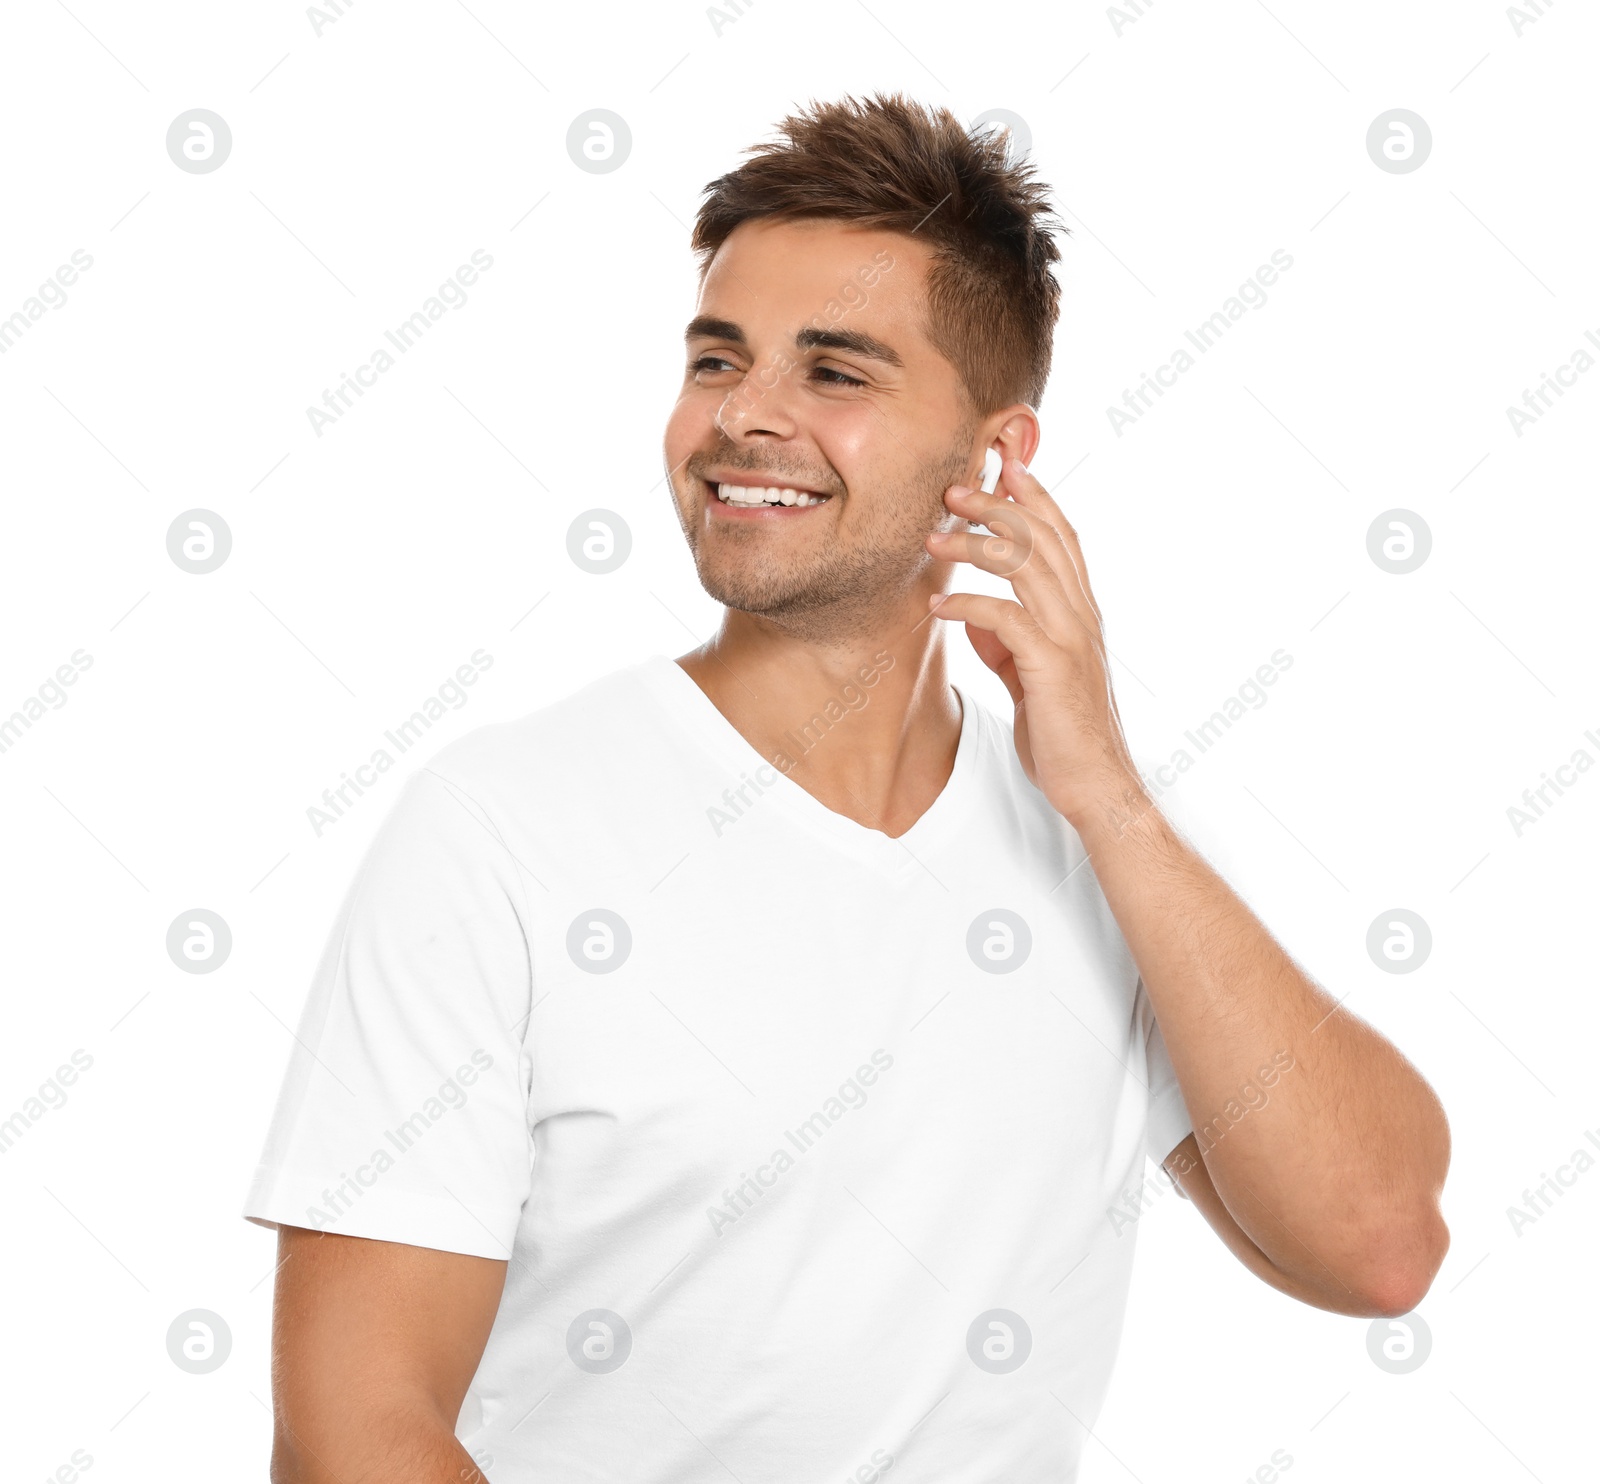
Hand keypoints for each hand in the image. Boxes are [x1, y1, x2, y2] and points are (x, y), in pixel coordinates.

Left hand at [925, 457, 1149, 833]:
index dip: (1034, 496)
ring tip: (934, 536)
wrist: (1096, 787)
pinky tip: (938, 605)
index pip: (1061, 537)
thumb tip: (976, 620)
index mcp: (1081, 612)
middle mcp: (1081, 615)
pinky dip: (968, 606)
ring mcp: (1071, 638)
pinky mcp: (1053, 667)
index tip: (1002, 465)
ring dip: (976, 545)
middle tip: (953, 488)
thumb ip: (1008, 645)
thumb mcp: (1031, 680)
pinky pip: (1006, 620)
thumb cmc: (1064, 736)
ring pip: (1025, 567)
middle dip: (997, 505)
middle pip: (1042, 538)